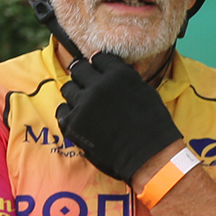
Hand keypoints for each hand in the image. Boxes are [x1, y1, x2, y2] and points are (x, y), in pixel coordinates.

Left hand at [57, 52, 184, 185]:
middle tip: (87, 83)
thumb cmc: (153, 126)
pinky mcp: (73, 123)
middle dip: (83, 74)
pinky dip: (70, 113)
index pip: (99, 58)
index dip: (99, 64)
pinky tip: (80, 118)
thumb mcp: (146, 92)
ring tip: (86, 104)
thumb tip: (111, 72)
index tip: (99, 70)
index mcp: (119, 75)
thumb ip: (125, 80)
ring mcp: (83, 104)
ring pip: (68, 88)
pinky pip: (62, 110)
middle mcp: (98, 85)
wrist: (149, 156)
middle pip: (79, 69)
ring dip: (76, 94)